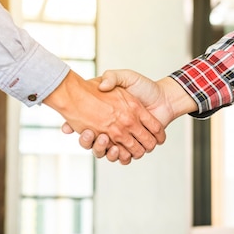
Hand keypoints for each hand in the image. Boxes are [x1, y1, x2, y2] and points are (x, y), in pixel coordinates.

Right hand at [62, 69, 197, 162]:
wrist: (164, 98)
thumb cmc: (144, 87)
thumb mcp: (125, 77)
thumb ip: (112, 77)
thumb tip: (100, 86)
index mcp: (107, 115)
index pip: (85, 125)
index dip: (75, 127)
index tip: (69, 126)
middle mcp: (113, 129)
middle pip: (92, 142)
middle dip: (86, 140)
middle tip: (87, 132)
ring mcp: (124, 139)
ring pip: (106, 152)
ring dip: (102, 149)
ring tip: (104, 139)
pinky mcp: (135, 146)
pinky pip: (123, 157)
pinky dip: (119, 156)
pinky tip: (117, 148)